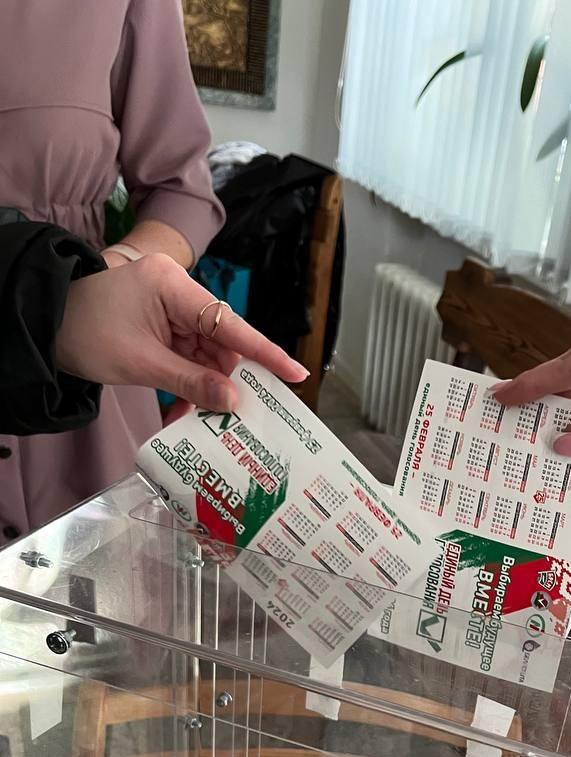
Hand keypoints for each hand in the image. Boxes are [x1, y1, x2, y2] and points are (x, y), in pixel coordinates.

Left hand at [56, 254, 307, 413]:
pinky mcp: (162, 325)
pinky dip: (188, 384)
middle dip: (229, 380)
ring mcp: (171, 309)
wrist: (43, 325)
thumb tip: (232, 402)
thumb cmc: (85, 332)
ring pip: (206, 355)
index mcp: (174, 287)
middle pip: (221, 342)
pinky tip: (186, 412)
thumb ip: (191, 382)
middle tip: (246, 417)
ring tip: (209, 422)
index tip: (295, 373)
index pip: (230, 325)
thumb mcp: (141, 364)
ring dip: (206, 389)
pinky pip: (187, 358)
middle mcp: (179, 292)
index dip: (265, 353)